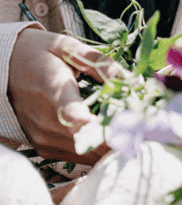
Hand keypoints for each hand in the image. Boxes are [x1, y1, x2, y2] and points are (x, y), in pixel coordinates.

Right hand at [8, 29, 120, 164]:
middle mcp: (45, 118)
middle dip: (119, 137)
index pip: (72, 113)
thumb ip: (101, 63)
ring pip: (86, 153)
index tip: (123, 128)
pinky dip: (96, 150)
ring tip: (130, 134)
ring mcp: (42, 136)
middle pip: (88, 140)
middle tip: (146, 132)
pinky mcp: (43, 147)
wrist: (4, 67)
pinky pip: (77, 157)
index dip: (102, 125)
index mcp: (53, 87)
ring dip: (110, 146)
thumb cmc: (41, 54)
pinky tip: (109, 138)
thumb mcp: (69, 47)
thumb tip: (132, 80)